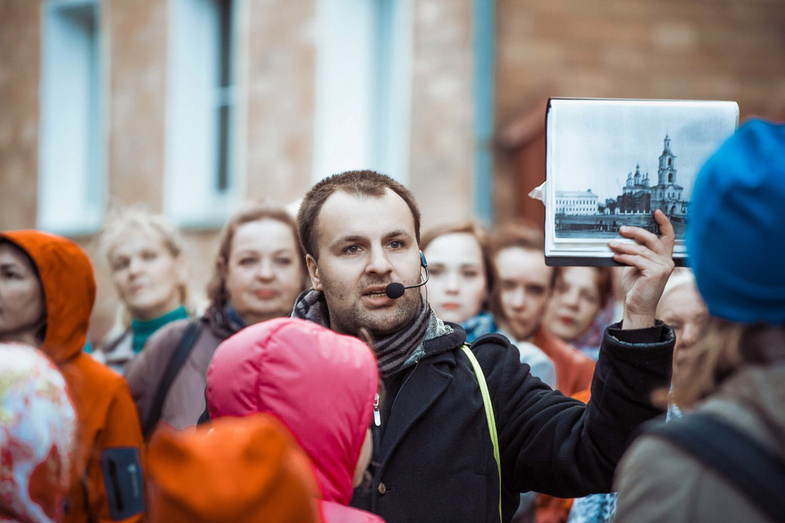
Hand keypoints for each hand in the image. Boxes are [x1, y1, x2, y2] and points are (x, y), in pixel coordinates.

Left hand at [608, 210, 674, 329]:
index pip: (668, 236)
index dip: (664, 222)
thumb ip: (636, 254)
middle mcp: (667, 261)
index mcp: (664, 258)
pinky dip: (625, 257)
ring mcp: (664, 267)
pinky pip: (638, 260)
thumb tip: (624, 238)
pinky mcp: (657, 273)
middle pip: (653, 239)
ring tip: (611, 245)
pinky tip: (615, 257)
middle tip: (621, 229)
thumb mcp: (635, 266)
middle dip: (636, 232)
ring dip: (624, 246)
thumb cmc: (635, 288)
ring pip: (642, 250)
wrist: (637, 307)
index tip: (656, 212)